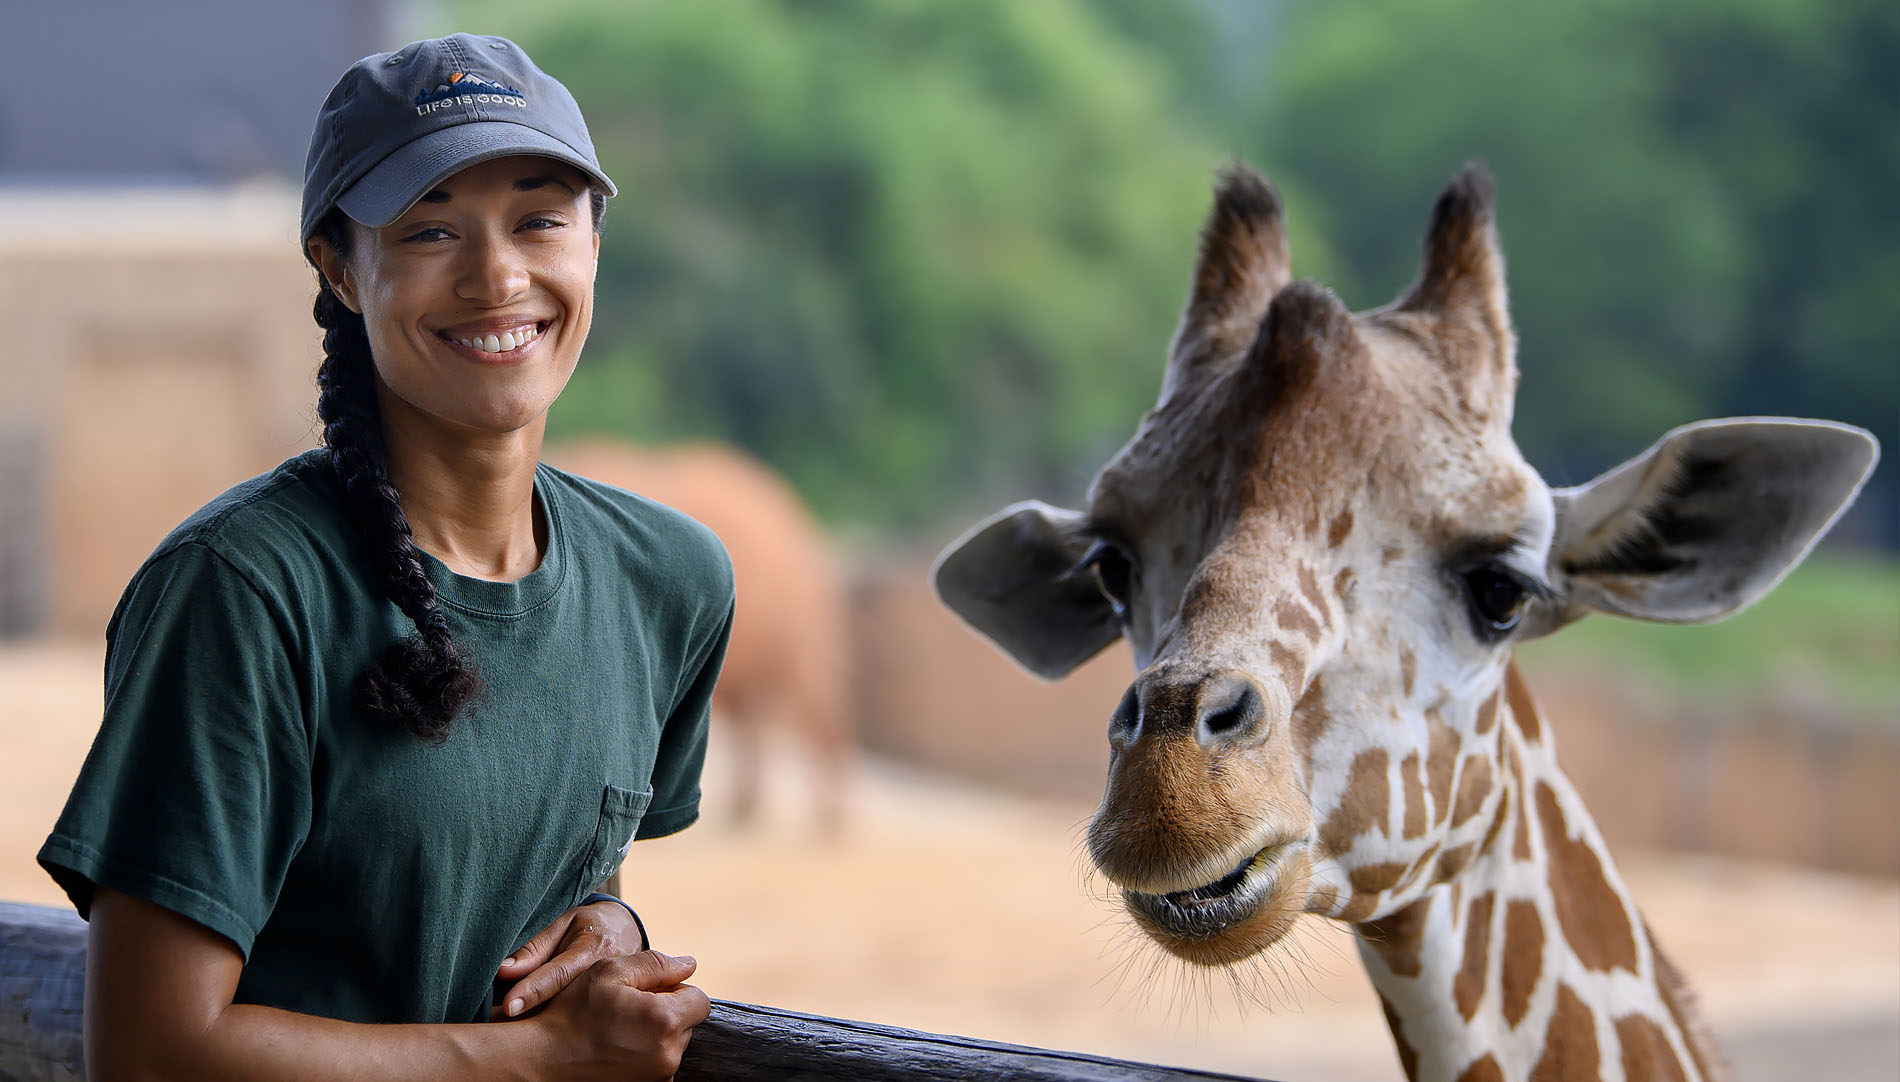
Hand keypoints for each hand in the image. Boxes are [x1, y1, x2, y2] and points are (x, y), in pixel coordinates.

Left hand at [495, 899, 646, 1018]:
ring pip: (572, 1015)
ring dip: (539, 1022)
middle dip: (532, 1013)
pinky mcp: (610, 1009)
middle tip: (496, 1021)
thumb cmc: (588, 925)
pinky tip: (531, 1036)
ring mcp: (613, 995)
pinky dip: (554, 1027)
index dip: (534, 989)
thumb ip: (535, 947)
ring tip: (506, 1031)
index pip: (560, 972)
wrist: (626, 932)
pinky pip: (579, 1021)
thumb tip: (504, 972)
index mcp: (594, 947)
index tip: (509, 1005)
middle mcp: (608, 974)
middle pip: (565, 1000)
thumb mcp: (563, 923)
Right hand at [529, 951, 710, 1081]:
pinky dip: (646, 1056)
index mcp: (664, 1020)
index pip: (699, 999)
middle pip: (687, 1024)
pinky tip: (618, 1049)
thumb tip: (690, 965)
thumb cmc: (574, 1011)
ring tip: (620, 1030)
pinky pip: (659, 1066)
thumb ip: (656, 964)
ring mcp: (658, 1078)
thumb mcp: (611, 972)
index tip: (648, 992)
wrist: (542, 1058)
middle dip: (666, 1012)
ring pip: (673, 1046)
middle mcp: (668, 1054)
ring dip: (656, 1035)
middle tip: (629, 1009)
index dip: (676, 990)